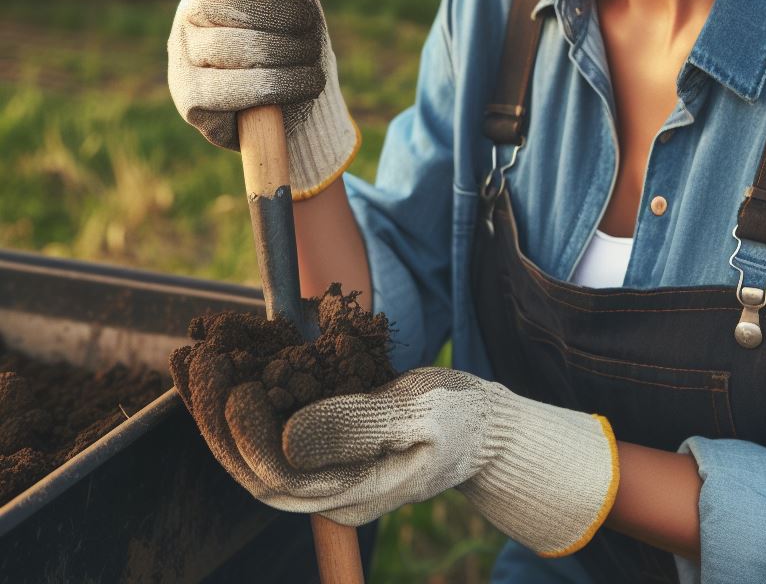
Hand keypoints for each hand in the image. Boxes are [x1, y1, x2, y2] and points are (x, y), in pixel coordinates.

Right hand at [168, 0, 359, 197]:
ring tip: (310, 58)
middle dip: (275, 14)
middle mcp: (186, 19)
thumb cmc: (296, 36)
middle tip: (309, 27)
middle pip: (214, 1)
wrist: (307, 98)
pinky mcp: (191, 101)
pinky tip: (305, 83)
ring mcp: (181, 60)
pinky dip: (280, 85)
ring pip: (225, 47)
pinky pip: (230, 89)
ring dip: (286, 52)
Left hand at [174, 356, 618, 555]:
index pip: (277, 474)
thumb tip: (288, 437)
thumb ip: (357, 426)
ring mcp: (326, 466)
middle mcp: (328, 488)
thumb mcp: (420, 416)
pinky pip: (274, 422)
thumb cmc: (461, 420)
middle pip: (252, 463)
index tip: (233, 381)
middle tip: (198, 362)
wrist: (485, 425)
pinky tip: (226, 362)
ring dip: (218, 405)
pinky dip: (244, 392)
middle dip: (216, 417)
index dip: (245, 433)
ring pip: (255, 444)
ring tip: (192, 359)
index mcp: (350, 493)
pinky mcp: (327, 439)